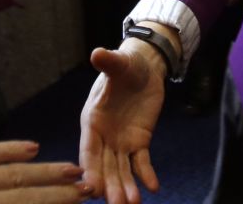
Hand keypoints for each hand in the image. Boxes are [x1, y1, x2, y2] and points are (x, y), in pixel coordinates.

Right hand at [79, 42, 168, 203]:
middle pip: (104, 165)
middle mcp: (104, 136)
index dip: (89, 168)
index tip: (91, 188)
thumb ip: (109, 62)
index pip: (89, 149)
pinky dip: (146, 175)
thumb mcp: (119, 64)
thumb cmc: (126, 65)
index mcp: (92, 120)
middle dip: (109, 185)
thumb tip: (97, 53)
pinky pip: (142, 162)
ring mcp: (121, 141)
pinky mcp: (139, 142)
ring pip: (122, 169)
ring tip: (133, 203)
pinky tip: (154, 187)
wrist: (144, 69)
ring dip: (126, 186)